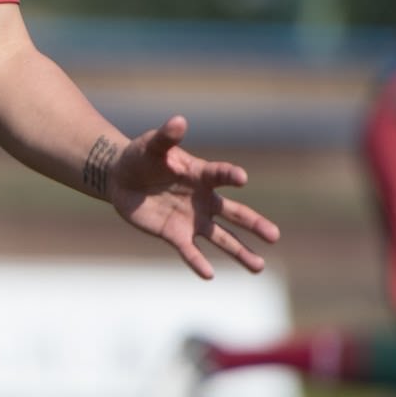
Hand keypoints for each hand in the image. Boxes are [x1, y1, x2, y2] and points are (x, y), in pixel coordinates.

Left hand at [104, 116, 278, 279]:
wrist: (121, 178)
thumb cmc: (141, 157)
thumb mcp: (151, 145)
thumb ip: (166, 137)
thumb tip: (178, 121)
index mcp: (201, 175)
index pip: (221, 175)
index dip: (230, 175)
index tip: (240, 178)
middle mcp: (203, 200)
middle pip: (234, 214)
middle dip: (254, 224)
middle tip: (274, 236)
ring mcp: (192, 219)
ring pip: (222, 238)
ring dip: (240, 252)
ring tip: (258, 267)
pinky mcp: (175, 234)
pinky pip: (190, 251)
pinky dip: (198, 262)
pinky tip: (209, 275)